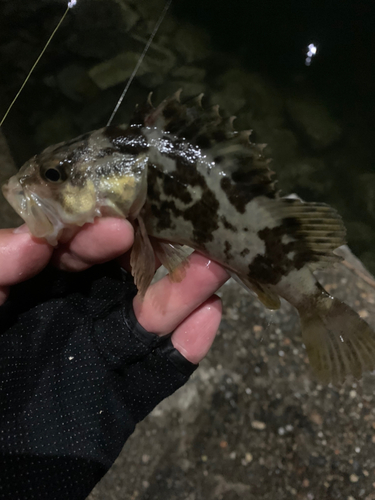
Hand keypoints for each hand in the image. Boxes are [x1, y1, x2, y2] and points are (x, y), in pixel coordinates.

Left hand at [0, 218, 228, 362]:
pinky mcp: (121, 402)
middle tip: (195, 231)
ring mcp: (103, 359)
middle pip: (124, 280)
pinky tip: (209, 315)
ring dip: (185, 293)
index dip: (95, 237)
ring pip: (150, 322)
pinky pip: (159, 374)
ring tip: (216, 266)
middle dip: (159, 254)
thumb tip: (37, 240)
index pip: (74, 254)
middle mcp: (78, 318)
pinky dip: (186, 349)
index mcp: (39, 293)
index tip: (118, 228)